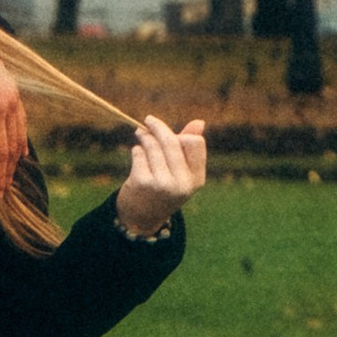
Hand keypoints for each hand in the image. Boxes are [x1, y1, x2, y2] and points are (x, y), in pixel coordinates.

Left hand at [0, 45, 32, 191]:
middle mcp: (10, 105)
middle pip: (13, 148)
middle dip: (7, 173)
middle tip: (1, 193)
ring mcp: (15, 98)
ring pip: (20, 136)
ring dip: (14, 160)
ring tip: (7, 178)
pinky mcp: (15, 93)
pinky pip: (22, 122)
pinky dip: (20, 140)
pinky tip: (18, 153)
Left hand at [115, 115, 205, 235]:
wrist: (142, 217)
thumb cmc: (163, 187)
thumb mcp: (180, 172)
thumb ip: (188, 147)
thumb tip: (199, 121)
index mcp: (196, 178)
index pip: (195, 143)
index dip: (182, 135)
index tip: (171, 133)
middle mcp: (183, 183)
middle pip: (172, 141)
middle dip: (158, 127)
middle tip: (148, 120)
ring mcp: (163, 183)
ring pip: (152, 146)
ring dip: (144, 137)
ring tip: (140, 134)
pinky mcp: (144, 182)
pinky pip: (139, 154)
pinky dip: (136, 151)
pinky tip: (137, 155)